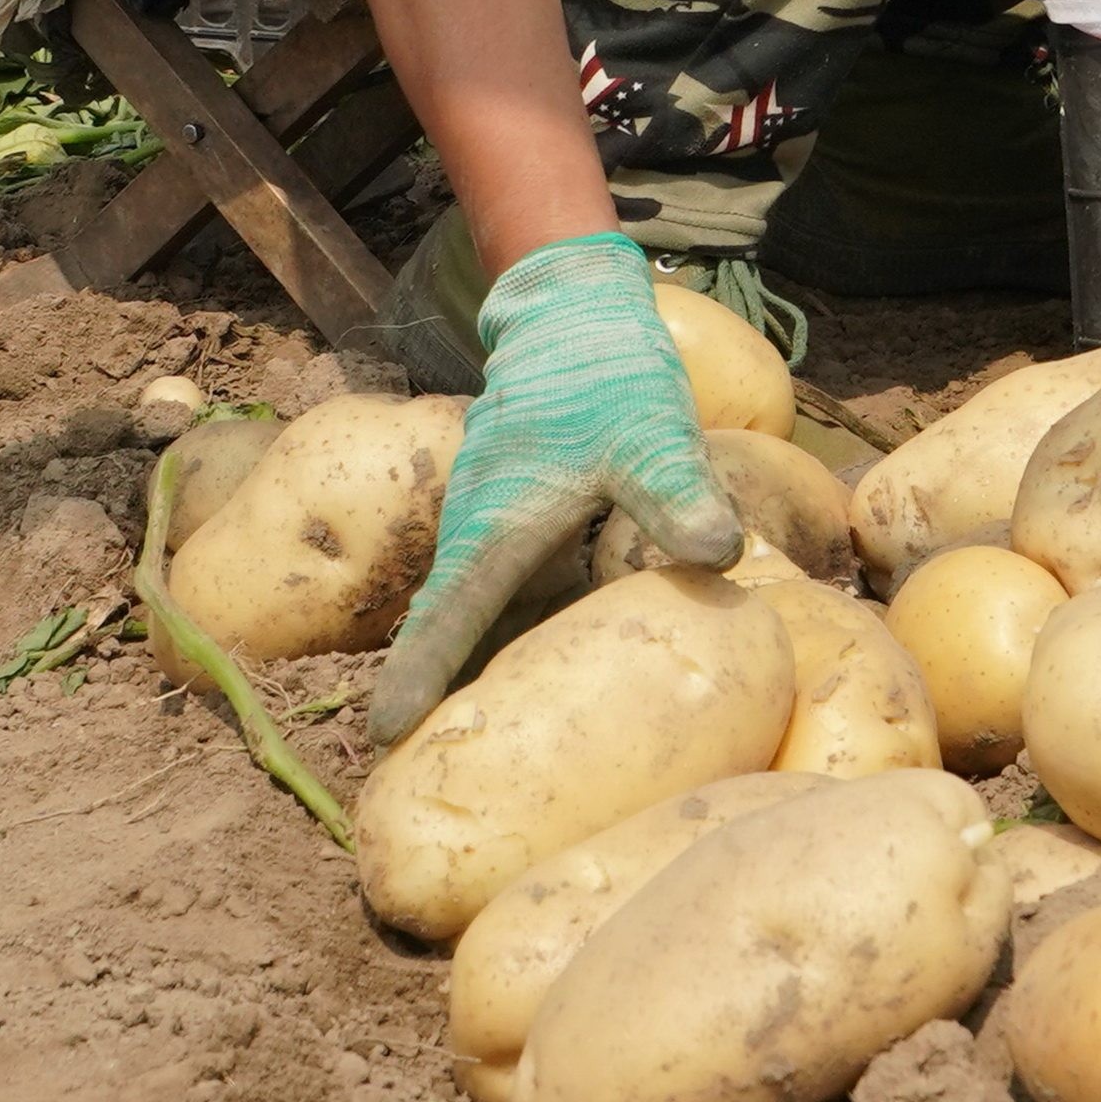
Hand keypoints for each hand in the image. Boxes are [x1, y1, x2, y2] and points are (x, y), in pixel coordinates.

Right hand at [365, 230, 739, 741]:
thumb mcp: (652, 432)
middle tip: (429, 783)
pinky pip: (516, 601)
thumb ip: (678, 492)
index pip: (446, 618)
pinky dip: (518, 642)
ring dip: (478, 678)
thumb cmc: (607, 374)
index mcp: (498, 527)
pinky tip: (547, 689)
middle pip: (455, 638)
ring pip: (485, 623)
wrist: (577, 317)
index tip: (380, 738)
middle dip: (438, 704)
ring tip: (478, 761)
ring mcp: (501, 535)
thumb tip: (720, 556)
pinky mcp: (529, 532)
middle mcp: (483, 539)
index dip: (416, 678)